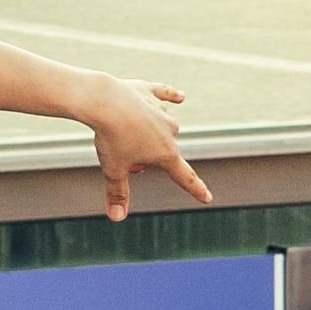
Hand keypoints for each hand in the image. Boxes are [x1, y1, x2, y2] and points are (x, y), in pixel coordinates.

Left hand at [78, 76, 217, 222]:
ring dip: (150, 129)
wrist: (102, 101)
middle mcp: (170, 132)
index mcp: (165, 154)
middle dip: (148, 156)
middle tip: (123, 153)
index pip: (185, 177)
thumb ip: (118, 193)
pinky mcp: (149, 91)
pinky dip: (171, 96)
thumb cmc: (110, 137)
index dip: (196, 189)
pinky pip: (165, 94)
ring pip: (162, 124)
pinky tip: (180, 97)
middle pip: (163, 150)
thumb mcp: (113, 169)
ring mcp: (161, 110)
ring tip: (125, 128)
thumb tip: (117, 218)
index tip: (207, 198)